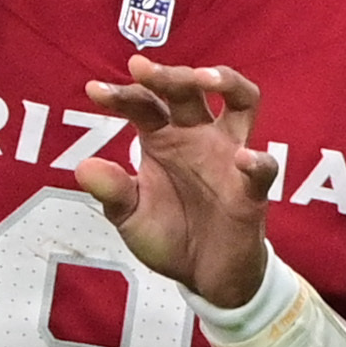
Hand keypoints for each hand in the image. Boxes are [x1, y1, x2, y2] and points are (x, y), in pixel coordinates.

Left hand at [77, 59, 276, 307]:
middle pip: (188, 90)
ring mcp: (229, 156)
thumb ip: (112, 192)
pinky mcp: (252, 188)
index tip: (95, 91)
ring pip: (241, 101)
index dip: (120, 94)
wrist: (206, 278)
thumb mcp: (130, 216)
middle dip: (167, 74)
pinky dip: (256, 161)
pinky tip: (242, 159)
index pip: (143, 103)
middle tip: (142, 68)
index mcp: (163, 138)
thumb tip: (83, 167)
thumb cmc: (170, 235)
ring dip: (227, 82)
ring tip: (205, 78)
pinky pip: (263, 167)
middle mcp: (197, 136)